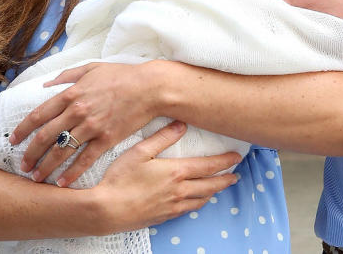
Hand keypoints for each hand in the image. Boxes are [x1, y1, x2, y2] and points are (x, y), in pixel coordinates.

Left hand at [11, 60, 165, 184]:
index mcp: (71, 94)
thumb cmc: (122, 76)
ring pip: (61, 152)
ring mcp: (91, 127)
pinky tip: (62, 183)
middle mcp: (77, 112)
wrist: (150, 87)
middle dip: (30, 154)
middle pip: (44, 137)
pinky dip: (71, 174)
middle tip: (22, 166)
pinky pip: (85, 160)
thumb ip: (67, 75)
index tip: (13, 141)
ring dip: (45, 167)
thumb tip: (46, 83)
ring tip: (36, 178)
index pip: (38, 115)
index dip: (22, 130)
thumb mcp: (92, 68)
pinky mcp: (106, 139)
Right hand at [93, 123, 241, 230]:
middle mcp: (179, 190)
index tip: (237, 158)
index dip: (225, 161)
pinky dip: (198, 204)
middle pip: (210, 185)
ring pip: (201, 199)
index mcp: (176, 172)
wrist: (106, 210)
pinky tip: (198, 201)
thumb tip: (181, 124)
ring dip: (214, 192)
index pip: (208, 166)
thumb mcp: (139, 152)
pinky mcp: (164, 217)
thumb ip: (162, 137)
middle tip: (236, 175)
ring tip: (221, 187)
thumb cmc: (120, 179)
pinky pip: (188, 210)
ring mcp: (172, 206)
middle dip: (225, 179)